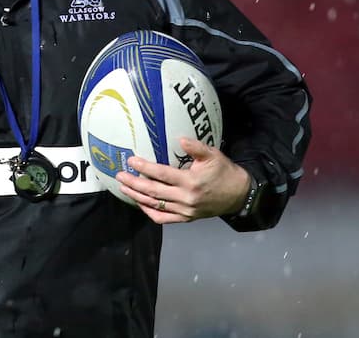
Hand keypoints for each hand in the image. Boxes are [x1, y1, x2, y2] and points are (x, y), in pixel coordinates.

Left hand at [115, 137, 250, 224]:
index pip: (161, 174)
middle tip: (119, 176)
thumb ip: (196, 147)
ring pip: (155, 205)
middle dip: (133, 183)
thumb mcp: (213, 155)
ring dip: (137, 196)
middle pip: (153, 191)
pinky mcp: (186, 218)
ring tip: (123, 188)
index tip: (131, 160)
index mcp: (190, 181)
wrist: (239, 195)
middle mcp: (185, 198)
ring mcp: (184, 211)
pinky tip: (140, 203)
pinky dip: (149, 212)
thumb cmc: (223, 171)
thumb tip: (180, 139)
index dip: (144, 167)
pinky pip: (163, 218)